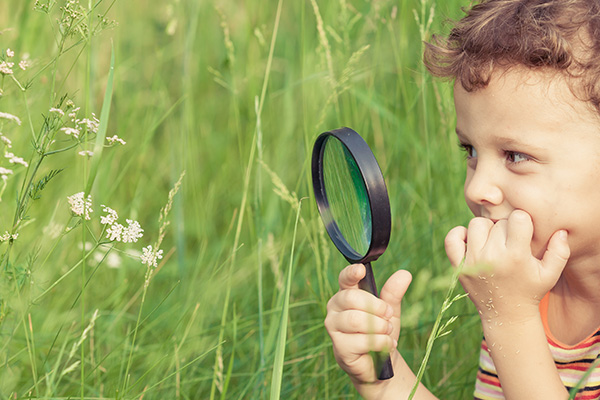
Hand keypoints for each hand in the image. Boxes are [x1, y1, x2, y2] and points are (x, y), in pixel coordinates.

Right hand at [325, 263, 411, 382]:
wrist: (379, 362)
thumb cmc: (380, 331)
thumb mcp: (389, 310)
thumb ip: (393, 292)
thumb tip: (405, 273)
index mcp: (346, 293)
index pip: (345, 279)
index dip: (351, 273)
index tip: (361, 270)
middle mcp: (335, 307)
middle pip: (351, 298)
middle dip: (376, 307)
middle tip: (389, 315)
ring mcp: (334, 327)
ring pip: (355, 320)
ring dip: (379, 326)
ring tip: (388, 332)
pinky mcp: (339, 347)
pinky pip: (362, 340)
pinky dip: (380, 342)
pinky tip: (387, 345)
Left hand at [444, 210, 569, 321]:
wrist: (506, 314)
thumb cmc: (530, 290)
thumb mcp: (550, 274)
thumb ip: (560, 251)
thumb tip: (560, 231)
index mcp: (516, 256)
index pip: (517, 218)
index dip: (522, 222)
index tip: (523, 233)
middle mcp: (492, 257)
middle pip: (497, 222)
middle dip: (505, 229)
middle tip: (510, 243)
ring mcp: (472, 262)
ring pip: (475, 224)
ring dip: (485, 230)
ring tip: (493, 242)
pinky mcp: (458, 267)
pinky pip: (452, 239)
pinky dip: (459, 234)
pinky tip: (472, 241)